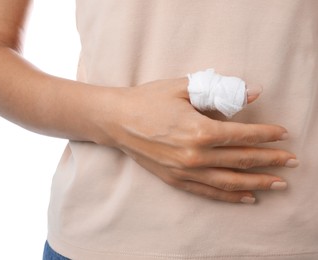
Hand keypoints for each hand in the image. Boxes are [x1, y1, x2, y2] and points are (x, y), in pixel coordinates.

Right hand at [109, 77, 297, 202]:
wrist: (116, 120)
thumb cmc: (148, 100)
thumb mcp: (183, 88)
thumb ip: (220, 92)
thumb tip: (253, 92)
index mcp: (199, 130)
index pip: (243, 135)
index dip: (266, 135)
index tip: (284, 134)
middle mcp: (195, 155)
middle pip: (242, 160)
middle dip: (270, 160)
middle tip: (291, 162)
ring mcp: (185, 171)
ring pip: (230, 181)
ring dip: (257, 182)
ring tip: (278, 184)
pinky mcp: (175, 179)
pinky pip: (208, 192)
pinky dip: (230, 196)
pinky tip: (247, 197)